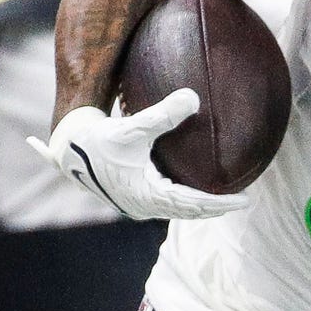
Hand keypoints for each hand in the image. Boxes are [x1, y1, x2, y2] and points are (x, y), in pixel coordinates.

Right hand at [28, 93, 248, 221]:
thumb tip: (192, 97)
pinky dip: (183, 200)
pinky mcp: (130, 197)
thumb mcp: (132, 127)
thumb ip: (162, 114)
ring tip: (223, 198)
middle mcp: (142, 205)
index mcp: (147, 195)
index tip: (246, 200)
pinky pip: (164, 203)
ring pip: (176, 210)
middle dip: (215, 208)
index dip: (222, 204)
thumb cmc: (96, 137)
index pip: (195, 205)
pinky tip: (196, 194)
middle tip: (242, 200)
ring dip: (199, 206)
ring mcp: (135, 204)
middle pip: (189, 212)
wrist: (65, 146)